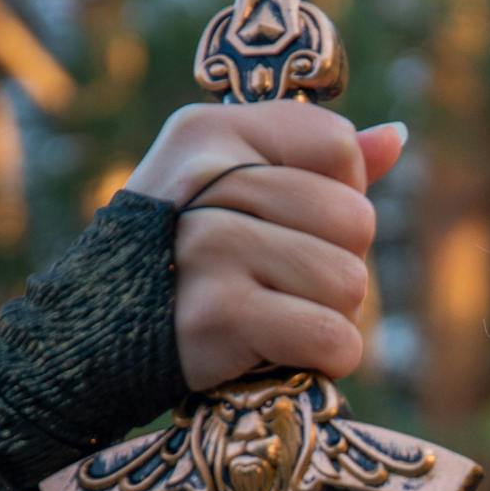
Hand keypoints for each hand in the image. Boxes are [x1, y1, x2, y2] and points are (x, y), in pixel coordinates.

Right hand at [124, 102, 408, 391]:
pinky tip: (281, 352)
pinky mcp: (220, 314)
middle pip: (355, 219)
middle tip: (276, 282)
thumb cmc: (179, 259)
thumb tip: (394, 138)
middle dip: (334, 264)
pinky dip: (326, 358)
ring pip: (350, 283)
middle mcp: (207, 180)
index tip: (287, 223)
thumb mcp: (231, 190)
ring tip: (271, 315)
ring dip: (327, 314)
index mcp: (210, 132)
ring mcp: (211, 246)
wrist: (94, 340)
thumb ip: (314, 163)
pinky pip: (333, 337)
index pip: (338, 147)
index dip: (336, 193)